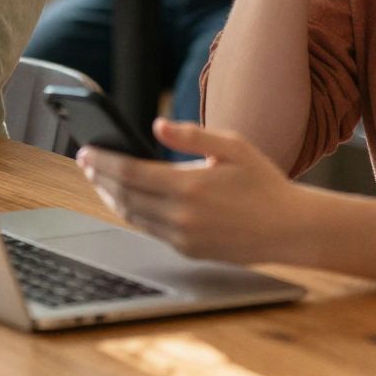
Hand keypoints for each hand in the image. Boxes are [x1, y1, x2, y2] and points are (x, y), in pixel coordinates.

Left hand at [78, 119, 306, 264]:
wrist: (290, 229)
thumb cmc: (263, 183)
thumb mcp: (233, 147)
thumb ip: (192, 135)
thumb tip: (157, 126)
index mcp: (188, 186)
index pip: (129, 173)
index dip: (103, 162)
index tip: (86, 152)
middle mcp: (181, 216)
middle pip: (124, 196)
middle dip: (100, 178)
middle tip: (85, 162)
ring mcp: (183, 237)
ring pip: (133, 216)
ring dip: (111, 197)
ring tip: (99, 180)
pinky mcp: (188, 250)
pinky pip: (150, 230)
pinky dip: (133, 213)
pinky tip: (127, 200)